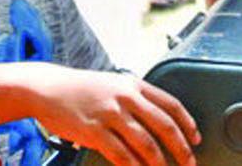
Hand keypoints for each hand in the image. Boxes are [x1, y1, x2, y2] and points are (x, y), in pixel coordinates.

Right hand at [28, 67, 199, 165]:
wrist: (46, 88)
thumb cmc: (78, 88)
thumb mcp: (111, 84)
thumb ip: (133, 98)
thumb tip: (157, 119)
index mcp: (132, 84)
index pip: (171, 104)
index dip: (188, 124)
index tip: (196, 138)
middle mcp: (125, 97)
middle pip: (165, 126)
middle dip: (182, 149)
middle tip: (189, 163)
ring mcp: (110, 114)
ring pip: (147, 144)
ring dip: (160, 163)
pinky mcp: (95, 132)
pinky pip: (122, 156)